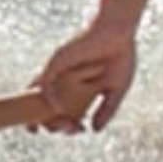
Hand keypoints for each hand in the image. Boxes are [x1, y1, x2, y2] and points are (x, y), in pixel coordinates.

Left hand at [33, 16, 143, 131]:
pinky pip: (46, 80)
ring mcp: (60, 70)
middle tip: (64, 130)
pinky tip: (57, 108)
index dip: (66, 123)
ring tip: (49, 126)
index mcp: (79, 87)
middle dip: (50, 122)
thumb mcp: (116, 89)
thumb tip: (93, 131)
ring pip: (41, 95)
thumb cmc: (120, 55)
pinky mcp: (58, 60)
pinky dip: (48, 95)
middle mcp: (65, 80)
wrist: (119, 30)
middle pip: (48, 106)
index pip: (65, 110)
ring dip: (42, 112)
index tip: (78, 130)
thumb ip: (106, 110)